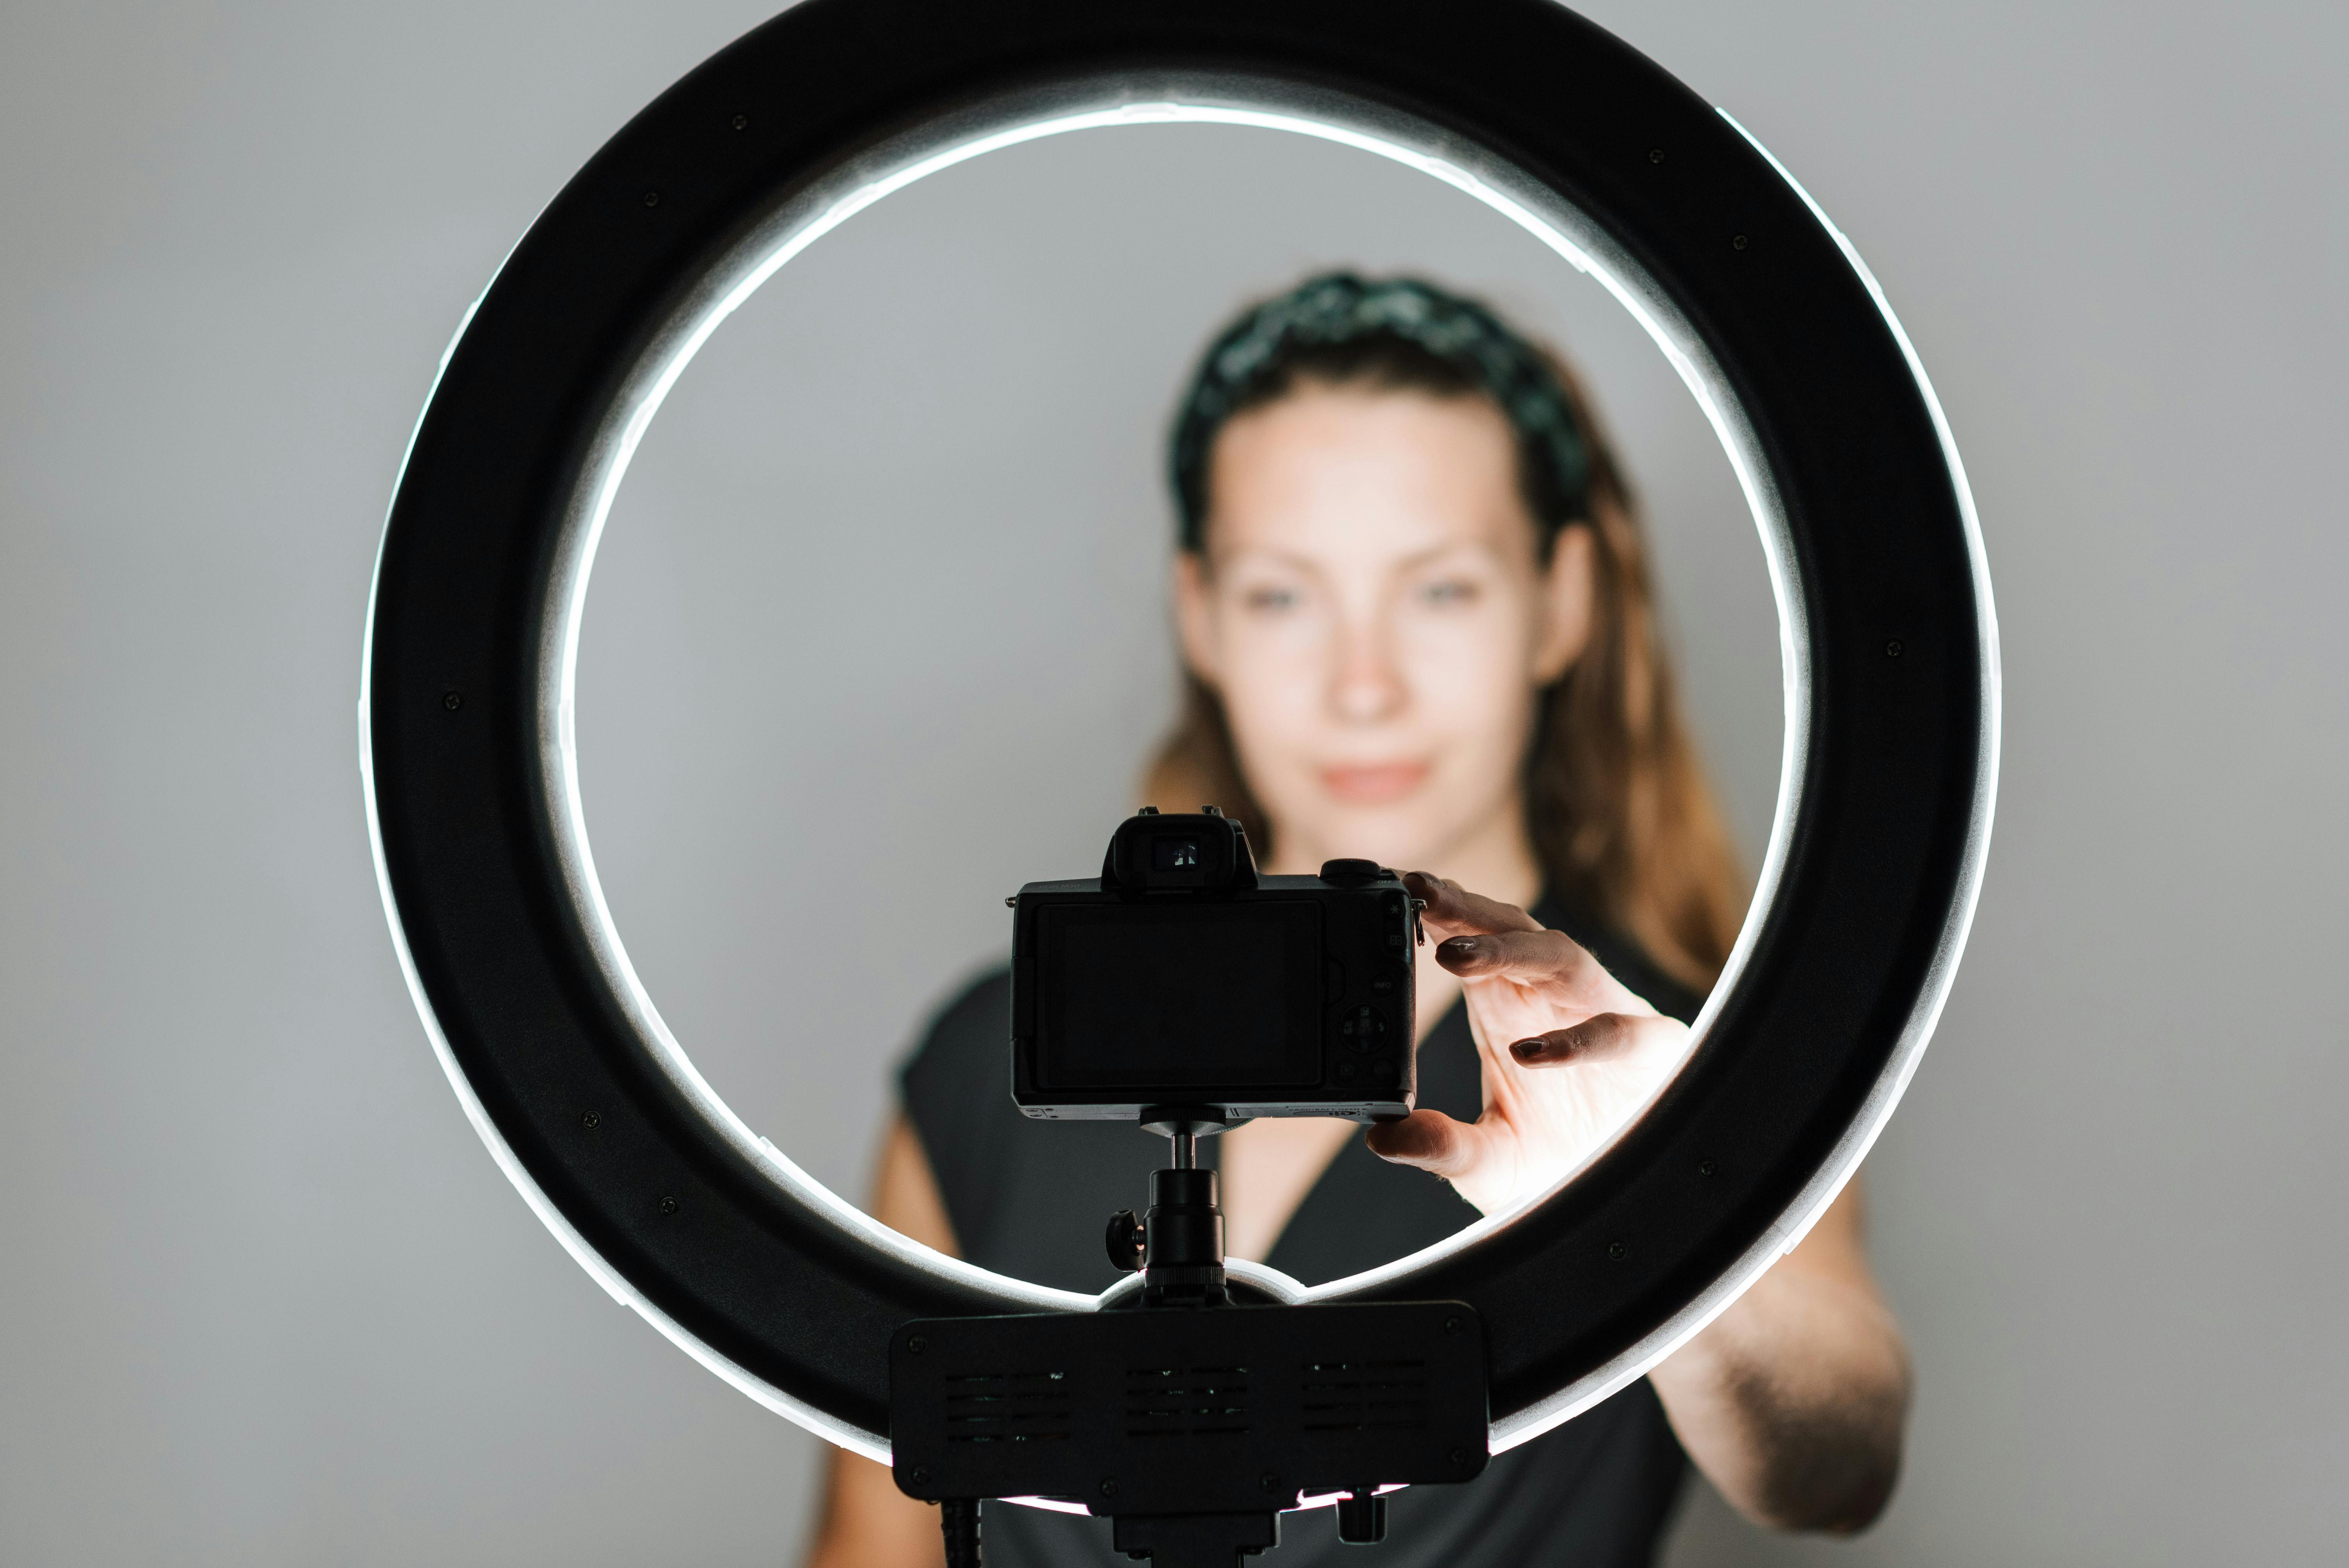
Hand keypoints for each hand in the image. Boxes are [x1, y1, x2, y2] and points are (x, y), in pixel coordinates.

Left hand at [1365, 873, 1692, 1215]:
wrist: (1631, 1199)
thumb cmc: (1560, 1163)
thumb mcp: (1489, 1162)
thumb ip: (1442, 1147)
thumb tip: (1381, 1138)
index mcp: (1507, 1005)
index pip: (1467, 938)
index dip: (1430, 911)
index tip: (1385, 888)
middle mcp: (1553, 999)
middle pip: (1508, 930)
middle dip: (1461, 907)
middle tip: (1411, 890)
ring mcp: (1606, 1015)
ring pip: (1559, 957)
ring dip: (1507, 949)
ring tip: (1453, 954)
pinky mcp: (1653, 1051)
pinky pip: (1618, 1031)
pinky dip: (1576, 1039)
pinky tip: (1530, 1052)